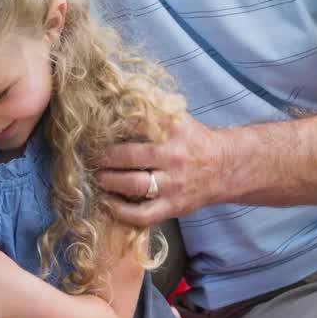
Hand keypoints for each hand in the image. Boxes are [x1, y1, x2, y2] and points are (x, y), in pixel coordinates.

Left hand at [95, 111, 228, 227]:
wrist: (225, 167)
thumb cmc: (191, 142)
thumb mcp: (177, 120)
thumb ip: (150, 114)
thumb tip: (112, 103)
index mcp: (174, 130)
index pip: (135, 124)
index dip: (111, 129)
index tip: (96, 132)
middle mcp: (174, 156)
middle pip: (129, 156)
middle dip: (104, 157)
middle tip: (91, 157)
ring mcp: (174, 183)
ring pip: (133, 184)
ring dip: (108, 181)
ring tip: (97, 177)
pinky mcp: (173, 206)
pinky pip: (141, 214)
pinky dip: (119, 210)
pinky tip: (107, 201)